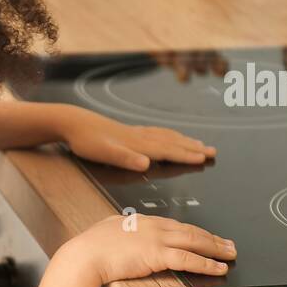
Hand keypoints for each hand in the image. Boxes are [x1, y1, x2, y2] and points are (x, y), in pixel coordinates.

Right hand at [60, 213, 235, 285]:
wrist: (84, 256)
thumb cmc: (88, 249)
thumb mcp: (105, 232)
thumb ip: (117, 230)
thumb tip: (118, 232)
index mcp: (140, 220)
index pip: (174, 225)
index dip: (193, 230)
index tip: (205, 235)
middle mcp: (152, 226)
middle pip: (190, 230)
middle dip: (212, 237)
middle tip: (228, 243)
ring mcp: (156, 239)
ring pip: (195, 241)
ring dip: (216, 248)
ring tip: (231, 254)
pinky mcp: (157, 254)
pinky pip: (189, 259)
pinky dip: (207, 263)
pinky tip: (219, 268)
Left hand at [61, 108, 215, 171]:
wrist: (73, 122)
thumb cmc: (87, 141)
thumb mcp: (104, 153)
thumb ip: (125, 159)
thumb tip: (146, 163)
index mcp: (138, 145)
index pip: (168, 151)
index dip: (187, 155)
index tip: (205, 158)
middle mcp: (141, 137)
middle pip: (172, 143)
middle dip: (193, 148)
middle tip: (213, 152)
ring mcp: (135, 133)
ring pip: (166, 137)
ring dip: (184, 141)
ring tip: (199, 143)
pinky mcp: (128, 132)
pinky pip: (156, 133)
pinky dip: (168, 135)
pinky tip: (169, 136)